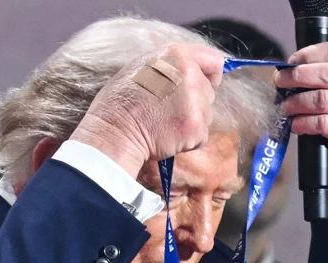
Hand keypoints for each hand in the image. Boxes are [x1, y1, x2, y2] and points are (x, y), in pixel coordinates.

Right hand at [70, 44, 224, 179]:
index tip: (199, 86)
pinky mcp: (196, 127)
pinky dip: (187, 141)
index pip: (214, 61)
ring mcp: (195, 102)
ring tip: (163, 124)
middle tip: (166, 111)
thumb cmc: (119, 104)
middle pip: (209, 92)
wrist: (113, 133)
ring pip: (206, 116)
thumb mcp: (140, 68)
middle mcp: (189, 74)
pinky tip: (166, 137)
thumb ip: (170, 67)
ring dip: (190, 123)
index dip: (209, 76)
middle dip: (194, 104)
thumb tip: (190, 72)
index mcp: (175, 55)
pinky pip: (201, 136)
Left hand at [275, 43, 327, 208]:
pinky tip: (294, 125)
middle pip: (327, 73)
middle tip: (279, 83)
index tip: (289, 64)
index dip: (308, 55)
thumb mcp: (327, 94)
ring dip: (296, 102)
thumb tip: (283, 71)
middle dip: (297, 77)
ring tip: (283, 108)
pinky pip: (322, 123)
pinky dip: (303, 123)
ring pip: (322, 99)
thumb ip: (313, 80)